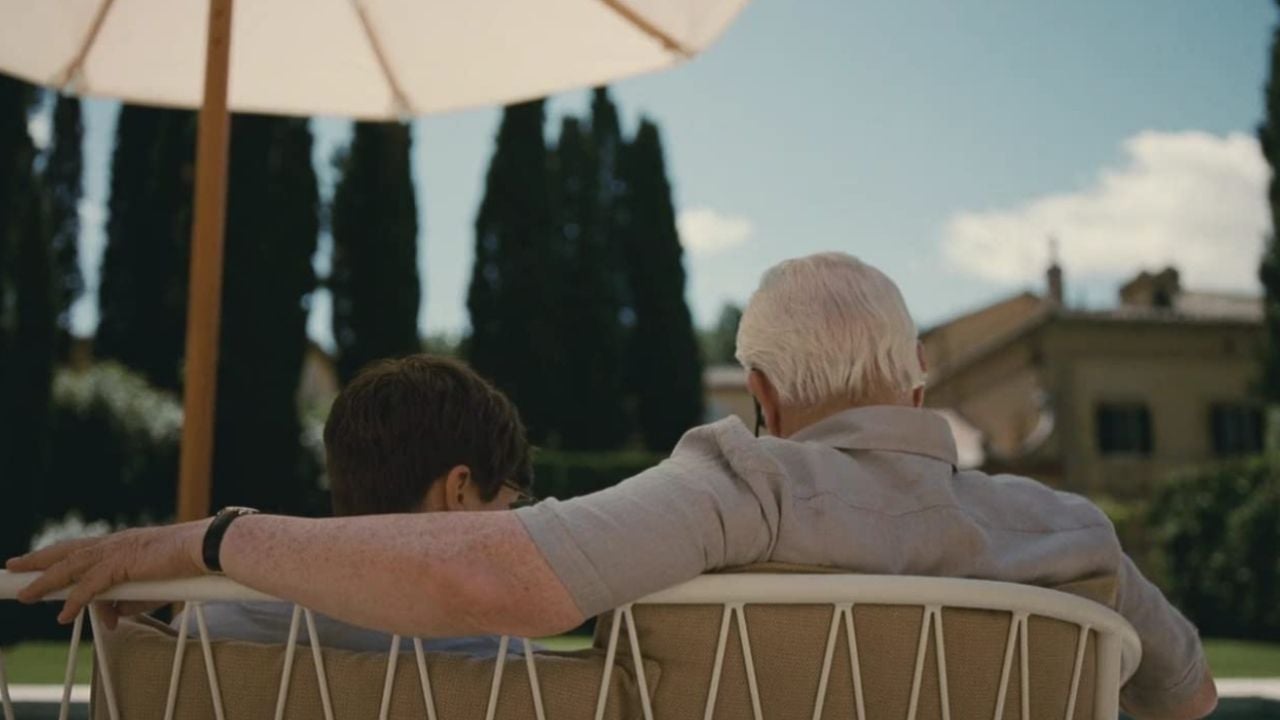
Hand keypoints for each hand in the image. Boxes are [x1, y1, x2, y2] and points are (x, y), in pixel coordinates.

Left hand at [5, 521, 209, 625]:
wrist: (207, 548)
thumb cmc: (189, 563)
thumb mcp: (155, 587)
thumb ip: (130, 601)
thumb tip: (110, 615)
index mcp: (124, 542)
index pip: (84, 548)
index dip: (60, 555)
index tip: (41, 560)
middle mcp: (116, 542)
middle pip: (67, 550)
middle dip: (38, 558)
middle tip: (15, 565)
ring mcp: (117, 550)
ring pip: (70, 565)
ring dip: (45, 580)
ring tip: (26, 593)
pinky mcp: (122, 563)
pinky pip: (90, 585)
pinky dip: (75, 600)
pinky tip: (63, 614)